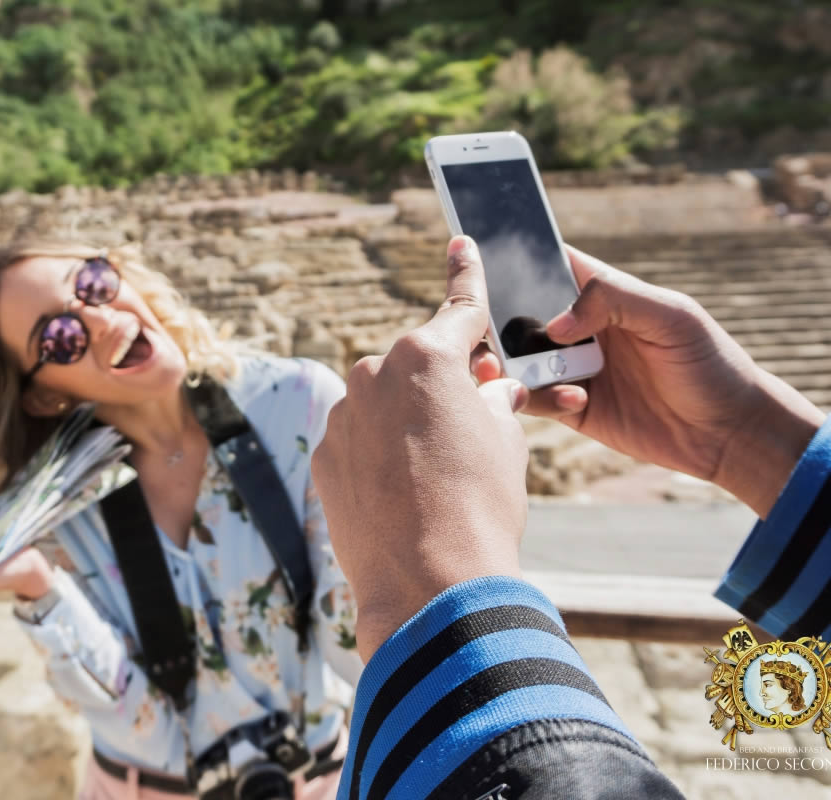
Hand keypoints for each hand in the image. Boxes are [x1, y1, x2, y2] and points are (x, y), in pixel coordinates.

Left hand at [312, 236, 530, 659]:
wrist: (429, 582)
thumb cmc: (481, 505)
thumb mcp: (506, 440)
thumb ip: (493, 399)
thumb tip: (488, 389)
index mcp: (427, 355)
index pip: (459, 306)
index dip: (468, 276)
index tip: (461, 245)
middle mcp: (375, 373)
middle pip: (417, 364)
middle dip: (444, 383)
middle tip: (472, 425)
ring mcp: (343, 414)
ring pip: (384, 404)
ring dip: (408, 422)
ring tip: (435, 479)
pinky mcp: (324, 454)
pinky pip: (359, 440)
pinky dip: (380, 455)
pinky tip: (402, 495)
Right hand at [474, 246, 824, 516]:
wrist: (731, 434)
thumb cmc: (711, 363)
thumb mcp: (671, 316)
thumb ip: (613, 300)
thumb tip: (554, 324)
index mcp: (603, 294)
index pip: (548, 263)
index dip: (515, 255)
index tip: (480, 255)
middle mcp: (582, 328)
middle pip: (519, 313)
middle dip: (498, 319)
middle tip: (487, 329)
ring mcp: (574, 369)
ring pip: (518, 359)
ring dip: (509, 364)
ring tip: (514, 370)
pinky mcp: (574, 409)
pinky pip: (535, 400)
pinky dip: (538, 399)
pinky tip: (576, 401)